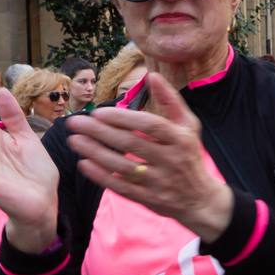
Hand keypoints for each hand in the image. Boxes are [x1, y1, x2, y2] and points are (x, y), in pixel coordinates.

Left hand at [65, 73, 233, 241]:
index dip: (123, 118)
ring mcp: (158, 181)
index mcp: (179, 139)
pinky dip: (101, 176)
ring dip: (95, 153)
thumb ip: (171, 101)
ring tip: (74, 140)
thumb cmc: (189, 155)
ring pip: (122, 166)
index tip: (98, 112)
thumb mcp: (189, 126)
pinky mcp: (148, 198)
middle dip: (99, 132)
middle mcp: (170, 160)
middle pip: (131, 143)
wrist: (200, 198)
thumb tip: (152, 75)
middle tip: (75, 122)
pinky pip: (121, 187)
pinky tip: (84, 164)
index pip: (148, 125)